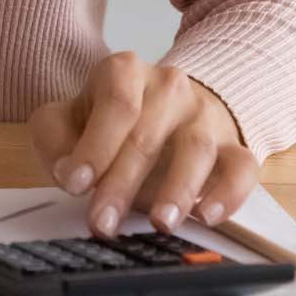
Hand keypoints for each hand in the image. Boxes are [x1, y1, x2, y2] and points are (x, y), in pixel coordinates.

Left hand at [27, 52, 257, 238]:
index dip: (96, 145)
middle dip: (122, 184)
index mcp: (124, 71)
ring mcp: (204, 115)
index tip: (76, 184)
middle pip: (147, 134)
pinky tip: (207, 217)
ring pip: (196, 148)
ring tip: (160, 223)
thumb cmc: (109, 121)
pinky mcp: (233, 146)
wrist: (167, 109)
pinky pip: (241, 167)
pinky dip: (229, 193)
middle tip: (102, 223)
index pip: (116, 103)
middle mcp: (169, 87)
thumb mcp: (67, 119)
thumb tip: (68, 172)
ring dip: (178, 189)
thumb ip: (55, 137)